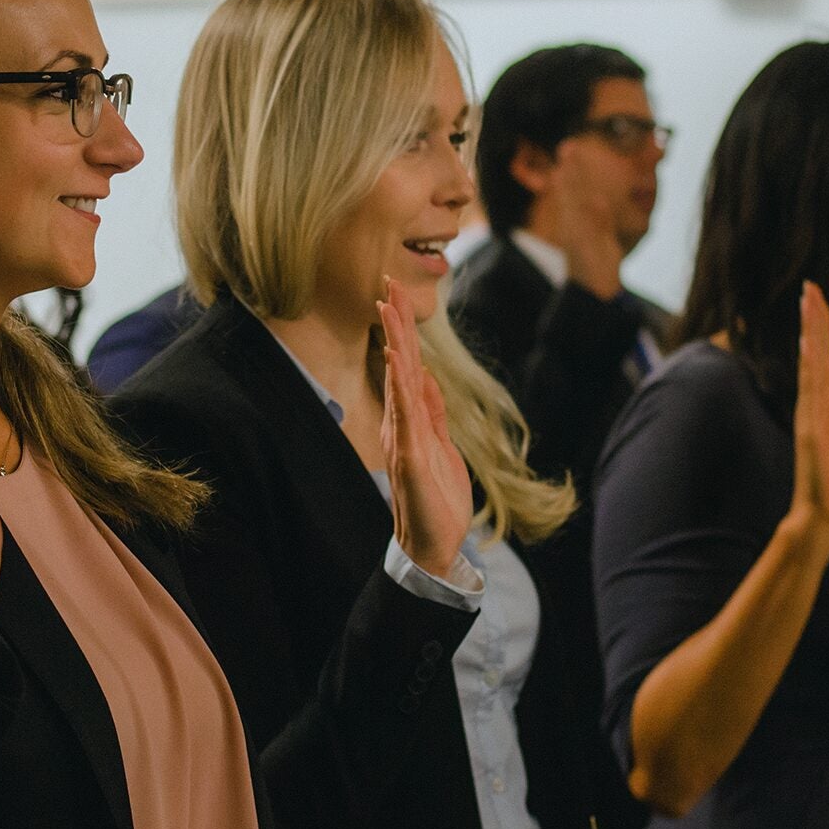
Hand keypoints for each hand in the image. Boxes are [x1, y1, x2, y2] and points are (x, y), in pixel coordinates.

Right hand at [377, 277, 473, 574]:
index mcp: (409, 421)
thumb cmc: (436, 500)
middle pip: (398, 364)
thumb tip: (426, 377)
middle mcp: (400, 424)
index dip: (403, 331)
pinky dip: (400, 384)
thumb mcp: (441, 447)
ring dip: (395, 342)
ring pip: (397, 380)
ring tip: (389, 307)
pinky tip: (398, 358)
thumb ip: (433, 413)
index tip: (397, 294)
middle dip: (395, 324)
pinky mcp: (409, 455)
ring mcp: (403, 438)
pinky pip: (405, 413)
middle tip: (388, 283)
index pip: (406, 367)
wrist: (432, 544)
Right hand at [790, 281, 828, 535]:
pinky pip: (812, 390)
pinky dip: (811, 365)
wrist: (822, 515)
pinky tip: (810, 343)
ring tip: (811, 302)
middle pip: (814, 355)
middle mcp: (812, 405)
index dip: (820, 330)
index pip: (821, 360)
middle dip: (814, 320)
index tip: (817, 299)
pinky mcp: (811, 430)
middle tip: (811, 287)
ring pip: (812, 365)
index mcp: (820, 407)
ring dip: (812, 333)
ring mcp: (810, 416)